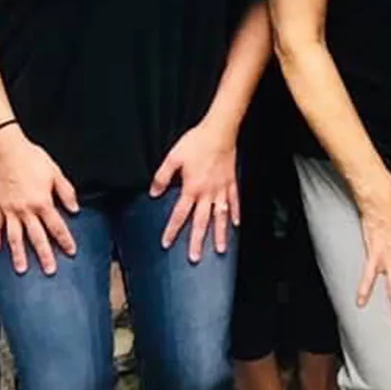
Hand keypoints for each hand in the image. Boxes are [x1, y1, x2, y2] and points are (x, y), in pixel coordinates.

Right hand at [0, 127, 78, 275]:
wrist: (7, 150)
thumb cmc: (32, 158)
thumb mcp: (56, 173)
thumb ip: (66, 192)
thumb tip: (74, 208)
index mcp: (42, 202)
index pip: (57, 226)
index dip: (65, 240)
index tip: (71, 252)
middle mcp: (26, 210)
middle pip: (37, 237)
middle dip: (44, 255)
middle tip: (49, 270)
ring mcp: (9, 210)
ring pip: (15, 237)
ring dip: (18, 254)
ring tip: (21, 269)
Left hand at [150, 121, 238, 260]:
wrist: (219, 131)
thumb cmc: (196, 142)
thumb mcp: (173, 157)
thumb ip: (162, 176)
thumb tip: (154, 192)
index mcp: (192, 188)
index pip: (180, 214)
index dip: (172, 230)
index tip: (166, 244)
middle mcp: (208, 193)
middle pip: (201, 221)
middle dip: (197, 241)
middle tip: (195, 258)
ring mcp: (222, 189)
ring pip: (220, 216)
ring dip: (220, 234)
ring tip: (221, 249)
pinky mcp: (231, 182)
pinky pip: (234, 201)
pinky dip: (235, 213)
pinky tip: (236, 223)